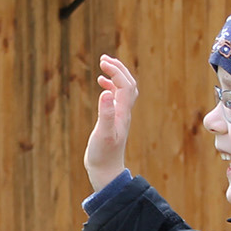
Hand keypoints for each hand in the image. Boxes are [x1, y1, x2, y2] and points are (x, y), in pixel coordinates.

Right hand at [85, 54, 138, 192]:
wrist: (106, 172)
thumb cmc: (103, 155)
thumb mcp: (102, 134)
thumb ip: (105, 114)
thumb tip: (106, 93)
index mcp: (122, 113)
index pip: (125, 85)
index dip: (116, 71)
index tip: (102, 62)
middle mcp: (124, 113)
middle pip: (128, 84)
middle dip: (118, 69)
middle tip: (104, 58)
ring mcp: (120, 117)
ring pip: (124, 90)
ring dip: (116, 76)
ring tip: (104, 66)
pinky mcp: (114, 122)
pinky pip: (117, 99)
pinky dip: (110, 88)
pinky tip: (102, 87)